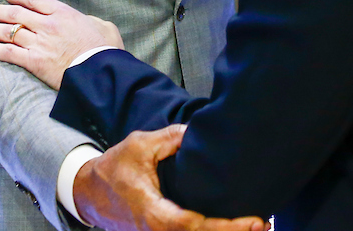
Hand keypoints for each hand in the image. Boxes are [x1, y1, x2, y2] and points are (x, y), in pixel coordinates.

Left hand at [0, 0, 122, 89]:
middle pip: (14, 13)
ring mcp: (39, 43)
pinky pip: (8, 53)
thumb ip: (92, 20)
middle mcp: (47, 25)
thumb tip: (86, 21)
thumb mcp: (105, 27)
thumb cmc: (105, 51)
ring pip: (7, 32)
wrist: (100, 73)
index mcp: (64, 13)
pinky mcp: (34, 62)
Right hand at [74, 125, 267, 230]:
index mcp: (152, 212)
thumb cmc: (114, 168)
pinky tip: (230, 227)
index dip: (224, 227)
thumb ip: (170, 137)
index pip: (192, 226)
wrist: (88, 192)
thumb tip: (197, 131)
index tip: (252, 221)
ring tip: (255, 227)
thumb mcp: (140, 145)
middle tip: (264, 225)